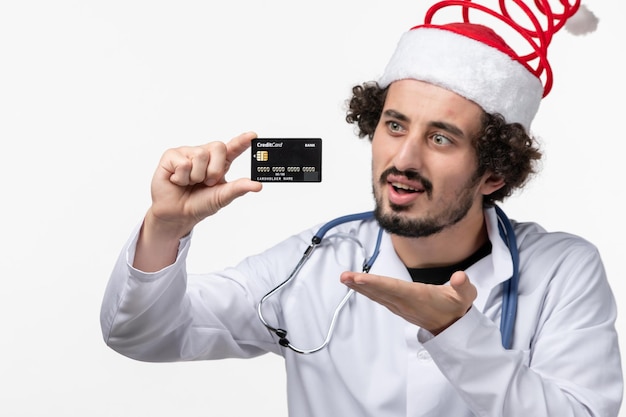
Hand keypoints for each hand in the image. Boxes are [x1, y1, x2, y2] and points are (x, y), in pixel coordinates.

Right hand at [147, 131, 262, 238]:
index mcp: (219, 162)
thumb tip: (258, 185)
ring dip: (196, 176)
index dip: (242, 141)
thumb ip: (238, 188)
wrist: (177, 214)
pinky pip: (183, 163)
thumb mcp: (222, 196)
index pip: (233, 147)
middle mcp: (204, 154)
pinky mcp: (171, 155)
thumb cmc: (199, 203)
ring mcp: (187, 152)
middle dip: (214, 170)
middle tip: (206, 182)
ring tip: (189, 182)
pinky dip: (182, 178)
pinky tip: (177, 181)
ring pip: (200, 156)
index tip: (253, 136)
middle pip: (219, 147)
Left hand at [340, 270, 476, 334]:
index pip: (394, 288)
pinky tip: (357, 284)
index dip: (376, 283)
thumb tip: (460, 277)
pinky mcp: (398, 306)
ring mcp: (400, 306)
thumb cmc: (456, 307)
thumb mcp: (466, 295)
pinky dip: (367, 290)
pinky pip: (379, 297)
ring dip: (360, 287)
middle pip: (380, 291)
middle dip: (361, 284)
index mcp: (418, 296)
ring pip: (377, 295)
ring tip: (345, 278)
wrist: (453, 327)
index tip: (360, 279)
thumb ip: (463, 286)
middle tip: (344, 276)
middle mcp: (405, 302)